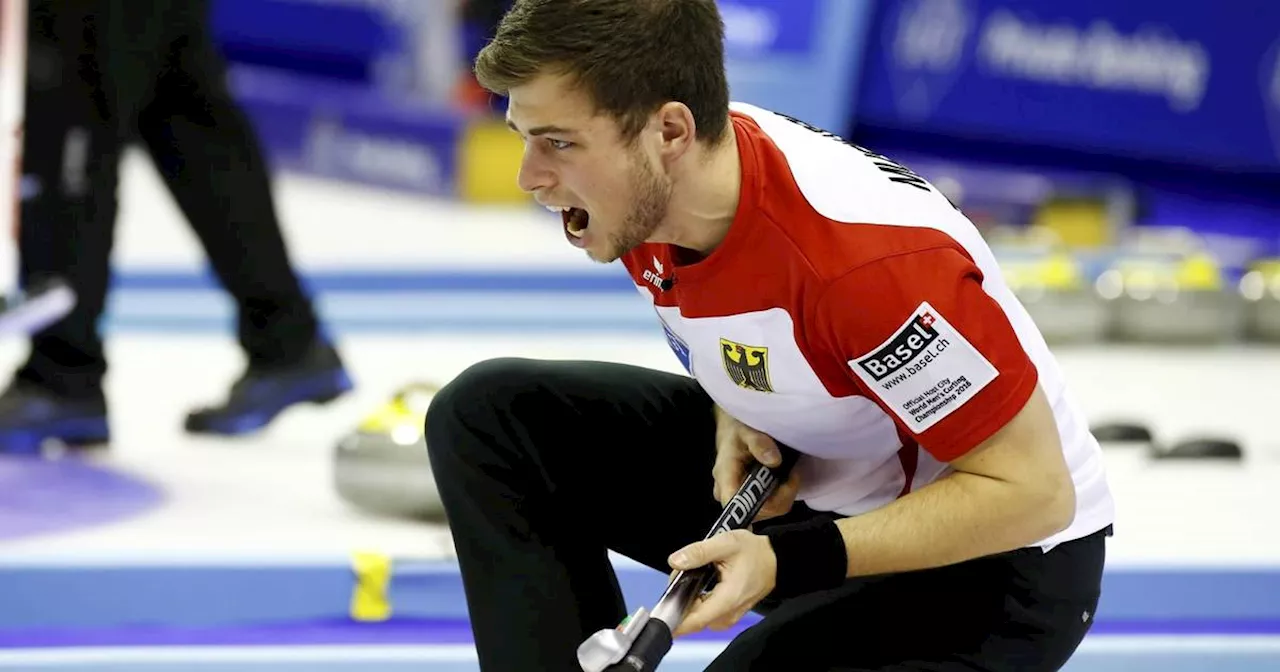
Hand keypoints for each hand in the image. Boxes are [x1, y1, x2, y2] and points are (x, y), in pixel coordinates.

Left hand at [667, 530, 775, 636]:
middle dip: (680, 600)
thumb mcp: (726, 543)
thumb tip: (675, 561)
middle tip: (681, 576)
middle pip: (693, 618)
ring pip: (699, 617)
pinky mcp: (730, 614)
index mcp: (727, 599)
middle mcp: (728, 614)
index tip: (661, 611)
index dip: (675, 619)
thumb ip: (699, 552)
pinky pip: (707, 614)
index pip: (695, 620)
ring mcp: (730, 616)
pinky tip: (699, 585)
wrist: (776, 559)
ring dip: (689, 601)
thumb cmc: (754, 552)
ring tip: (691, 577)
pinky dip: (698, 602)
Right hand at [712, 406, 799, 521]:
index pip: (739, 506)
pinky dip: (780, 494)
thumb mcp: (747, 429)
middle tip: (791, 472)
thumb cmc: (736, 430)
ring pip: (767, 511)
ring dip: (783, 494)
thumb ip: (759, 443)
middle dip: (782, 495)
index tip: (785, 482)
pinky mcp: (745, 500)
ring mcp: (736, 499)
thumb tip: (774, 461)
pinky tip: (780, 478)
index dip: (766, 504)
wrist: (732, 431)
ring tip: (786, 472)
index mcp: (725, 477)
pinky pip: (768, 507)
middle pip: (759, 512)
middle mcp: (727, 493)